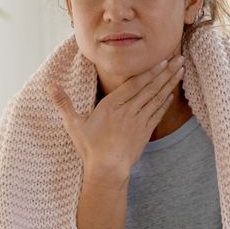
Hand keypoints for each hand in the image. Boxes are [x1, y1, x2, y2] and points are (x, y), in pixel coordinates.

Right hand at [46, 56, 184, 184]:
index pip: (134, 84)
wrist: (107, 170)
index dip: (149, 72)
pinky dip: (165, 102)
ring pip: (157, 98)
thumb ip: (63, 102)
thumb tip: (49, 85)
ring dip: (169, 83)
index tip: (161, 60)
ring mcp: (139, 122)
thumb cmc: (89, 147)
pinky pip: (157, 113)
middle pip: (150, 88)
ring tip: (180, 70)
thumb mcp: (73, 123)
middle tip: (179, 58)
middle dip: (165, 72)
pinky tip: (171, 93)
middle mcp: (128, 111)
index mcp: (112, 105)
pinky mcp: (145, 133)